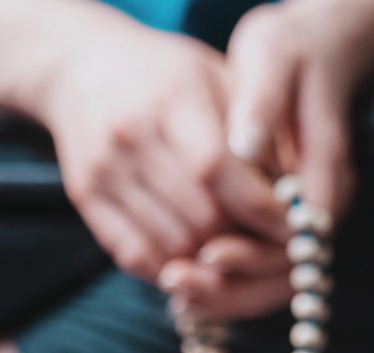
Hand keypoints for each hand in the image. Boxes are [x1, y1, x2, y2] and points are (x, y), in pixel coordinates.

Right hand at [35, 13, 285, 281]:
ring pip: (172, 244)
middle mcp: (131, 133)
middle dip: (242, 237)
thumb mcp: (219, 79)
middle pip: (200, 216)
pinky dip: (171, 266)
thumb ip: (256, 132)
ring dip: (209, 258)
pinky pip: (135, 255)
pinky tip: (192, 254)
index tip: (289, 226)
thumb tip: (292, 195)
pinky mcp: (85, 196)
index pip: (219, 169)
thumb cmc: (169, 76)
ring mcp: (104, 168)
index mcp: (173, 97)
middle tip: (262, 239)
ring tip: (229, 244)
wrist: (82, 65)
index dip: (260, 208)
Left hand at [161, 0, 373, 319]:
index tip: (209, 251)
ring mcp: (303, 218)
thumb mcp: (274, 61)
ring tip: (171, 284)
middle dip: (232, 285)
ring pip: (270, 281)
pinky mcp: (281, 222)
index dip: (254, 251)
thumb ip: (261, 106)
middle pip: (284, 272)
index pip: (298, 233)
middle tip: (177, 280)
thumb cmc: (289, 52)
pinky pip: (257, 271)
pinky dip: (220, 282)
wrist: (310, 53)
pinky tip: (178, 278)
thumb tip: (244, 147)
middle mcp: (321, 206)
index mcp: (327, 170)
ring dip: (222, 292)